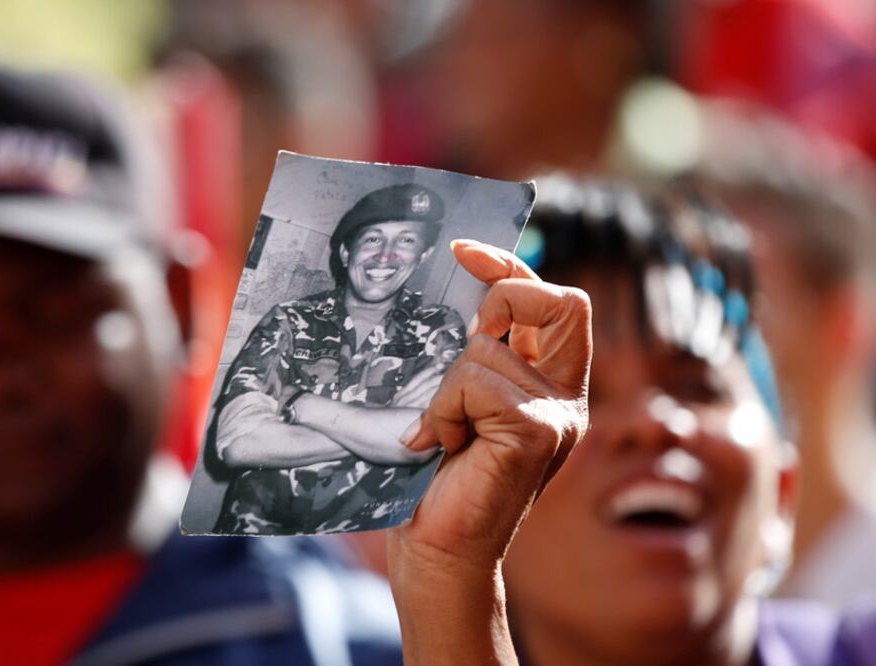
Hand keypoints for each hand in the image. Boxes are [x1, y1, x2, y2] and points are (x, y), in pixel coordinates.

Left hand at [388, 239, 591, 664]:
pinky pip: (475, 382)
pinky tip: (439, 446)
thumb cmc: (435, 478)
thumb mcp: (453, 400)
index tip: (461, 252)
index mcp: (548, 384)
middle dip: (500, 300)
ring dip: (442, 388)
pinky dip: (443, 409)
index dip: (508, 267)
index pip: (549, 300)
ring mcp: (558, 415)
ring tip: (439, 434)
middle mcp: (564, 396)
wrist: (437, 550)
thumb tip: (449, 291)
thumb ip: (468, 355)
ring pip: (485, 350)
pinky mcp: (538, 432)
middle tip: (461, 342)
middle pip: (557, 301)